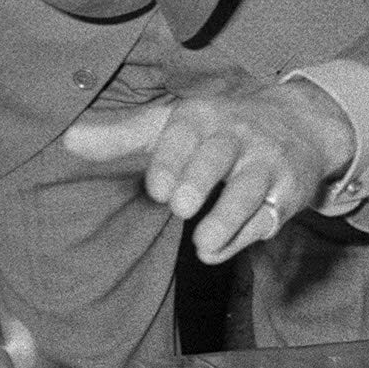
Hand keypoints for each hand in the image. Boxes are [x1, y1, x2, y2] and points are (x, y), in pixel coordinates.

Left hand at [61, 76, 354, 264]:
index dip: (170, 160)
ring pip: (250, 191)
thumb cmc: (216, 129)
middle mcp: (238, 135)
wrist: (298, 124)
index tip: (157, 190)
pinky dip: (243, 238)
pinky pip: (267, 218)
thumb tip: (70, 139)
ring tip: (202, 243)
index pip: (185, 132)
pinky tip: (217, 252)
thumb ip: (122, 135)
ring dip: (227, 219)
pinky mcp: (289, 194)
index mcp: (203, 115)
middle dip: (200, 180)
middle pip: (218, 157)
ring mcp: (267, 164)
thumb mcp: (171, 124)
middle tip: (180, 207)